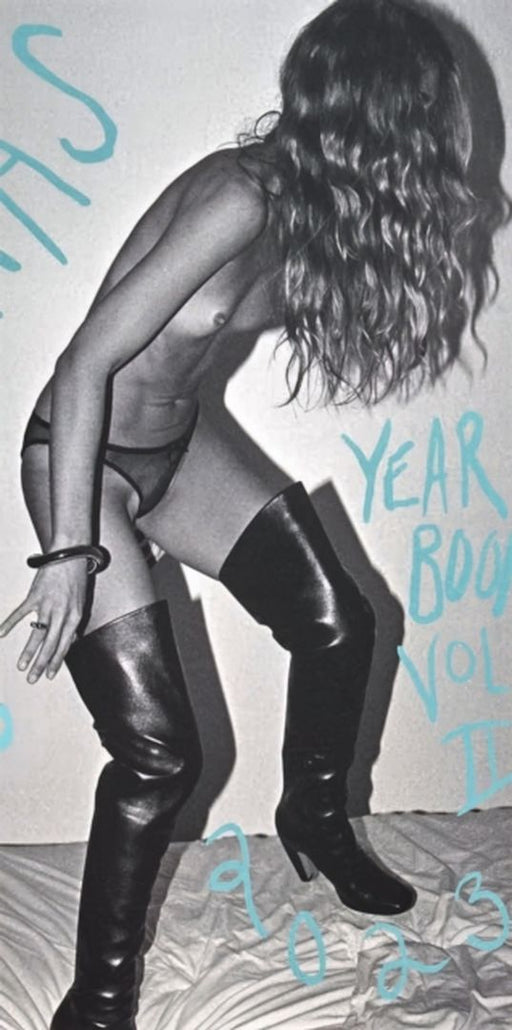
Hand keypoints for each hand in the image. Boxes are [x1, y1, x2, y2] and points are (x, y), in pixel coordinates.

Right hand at [0, 560, 89, 681]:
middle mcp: (61, 613)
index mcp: (74, 617)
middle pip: (50, 644)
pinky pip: (20, 613)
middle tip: (32, 679)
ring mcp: (47, 605)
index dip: (56, 661)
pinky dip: (9, 624)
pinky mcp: (35, 596)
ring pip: (36, 634)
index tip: (49, 675)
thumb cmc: (76, 578)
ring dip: (28, 652)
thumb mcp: (81, 602)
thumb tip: (71, 640)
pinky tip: (1, 634)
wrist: (70, 555)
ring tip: (21, 666)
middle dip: (41, 664)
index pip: (64, 645)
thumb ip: (74, 622)